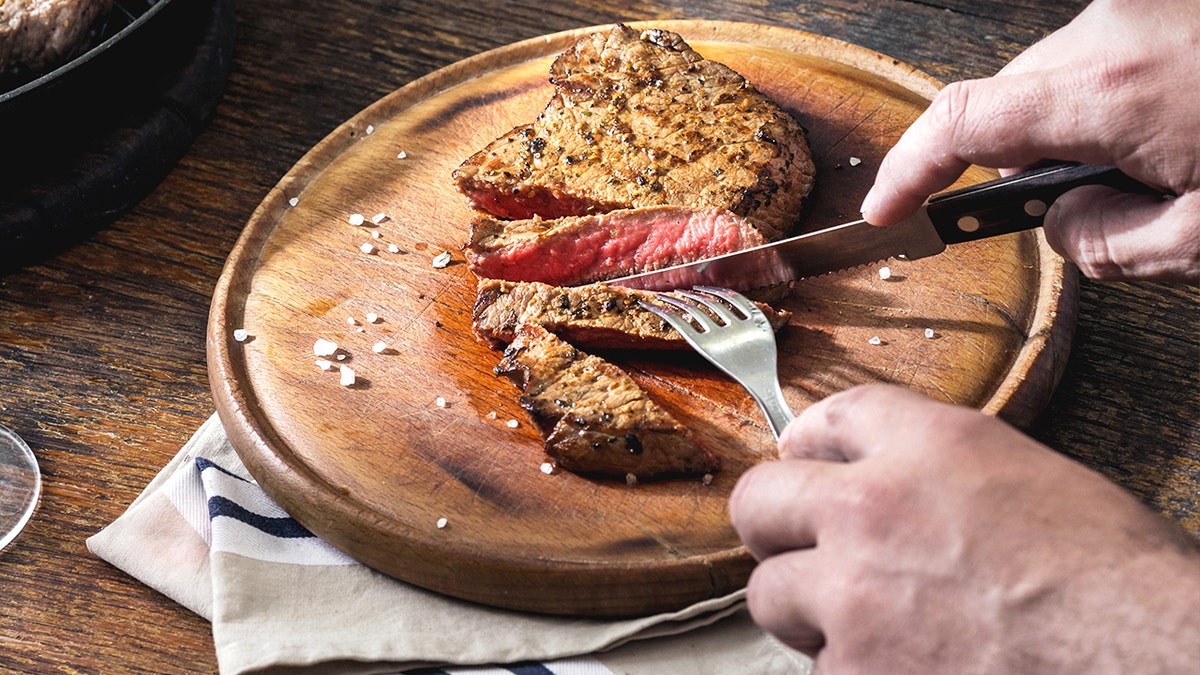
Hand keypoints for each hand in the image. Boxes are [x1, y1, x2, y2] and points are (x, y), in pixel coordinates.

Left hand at [729, 384, 1199, 672]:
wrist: (1156, 665)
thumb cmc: (1122, 584)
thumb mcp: (1034, 482)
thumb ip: (941, 472)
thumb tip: (888, 485)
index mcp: (931, 447)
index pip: (832, 416)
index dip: (810, 441)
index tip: (802, 459)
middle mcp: (873, 511)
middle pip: (759, 500)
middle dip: (775, 527)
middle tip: (799, 548)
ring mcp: (853, 601)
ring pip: (772, 597)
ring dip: (810, 612)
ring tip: (874, 629)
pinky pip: (821, 670)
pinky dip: (854, 674)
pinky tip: (912, 671)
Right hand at [861, 0, 1199, 282]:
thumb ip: (1109, 245)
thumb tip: (1060, 225)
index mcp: (1109, 93)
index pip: (961, 125)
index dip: (908, 171)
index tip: (886, 207)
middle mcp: (1112, 30)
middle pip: (1011, 101)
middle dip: (1027, 160)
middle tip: (1089, 203)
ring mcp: (1137, 3)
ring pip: (1058, 75)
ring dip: (1080, 123)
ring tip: (1159, 157)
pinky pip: (1103, 48)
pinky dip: (1116, 91)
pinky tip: (1174, 119)